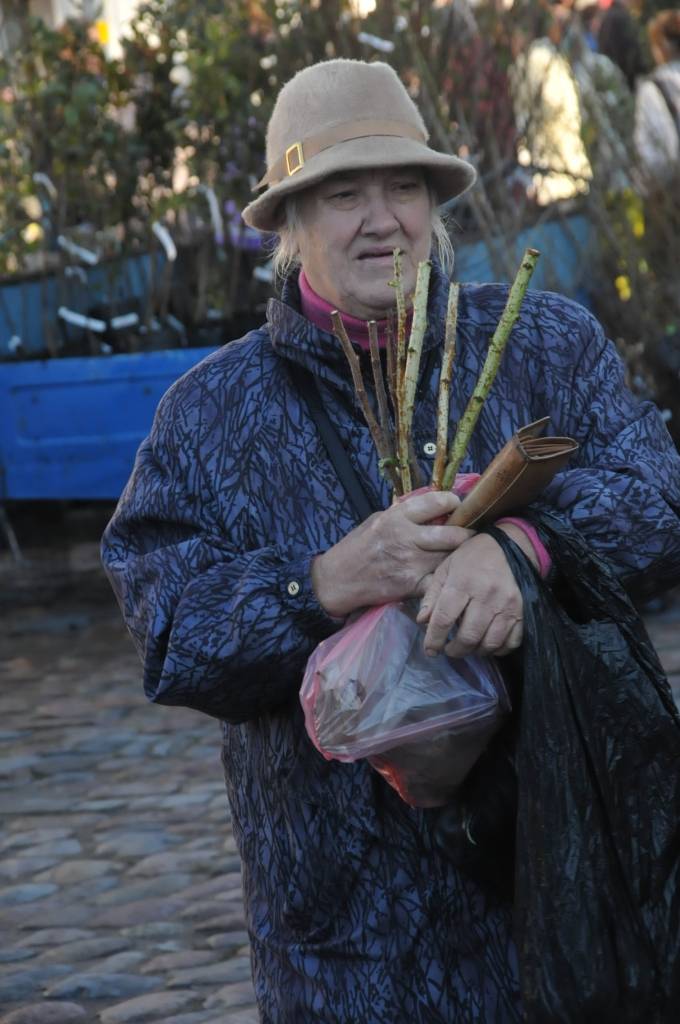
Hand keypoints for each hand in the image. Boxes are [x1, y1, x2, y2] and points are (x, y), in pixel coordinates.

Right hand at [311, 490, 473, 617]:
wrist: (337, 580)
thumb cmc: (356, 547)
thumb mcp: (376, 520)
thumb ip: (403, 515)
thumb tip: (431, 508)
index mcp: (396, 517)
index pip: (437, 502)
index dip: (453, 502)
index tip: (457, 506)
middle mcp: (406, 538)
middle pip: (453, 535)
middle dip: (466, 534)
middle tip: (470, 535)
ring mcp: (411, 564)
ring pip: (450, 559)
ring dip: (458, 558)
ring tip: (463, 556)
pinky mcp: (411, 586)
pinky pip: (439, 581)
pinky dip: (446, 579)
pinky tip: (447, 577)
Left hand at [416, 532, 523, 657]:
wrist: (512, 546)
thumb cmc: (473, 557)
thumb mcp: (446, 568)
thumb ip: (433, 595)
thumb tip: (422, 621)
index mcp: (463, 583)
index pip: (444, 619)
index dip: (434, 639)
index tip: (430, 650)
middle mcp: (486, 596)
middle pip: (469, 636)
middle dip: (456, 650)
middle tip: (449, 650)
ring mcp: (507, 606)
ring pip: (490, 643)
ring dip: (476, 652)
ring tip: (468, 647)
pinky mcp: (523, 612)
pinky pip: (512, 641)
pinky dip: (499, 650)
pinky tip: (489, 645)